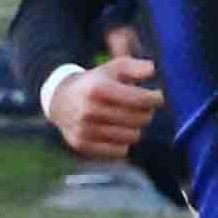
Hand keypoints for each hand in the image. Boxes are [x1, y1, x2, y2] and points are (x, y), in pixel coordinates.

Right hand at [50, 24, 162, 160]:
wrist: (60, 100)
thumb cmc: (96, 82)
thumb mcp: (113, 68)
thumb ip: (135, 67)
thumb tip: (152, 69)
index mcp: (98, 89)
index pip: (141, 100)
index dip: (156, 98)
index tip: (157, 96)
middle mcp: (89, 110)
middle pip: (140, 119)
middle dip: (147, 111)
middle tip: (143, 106)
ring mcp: (84, 129)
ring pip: (133, 136)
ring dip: (135, 127)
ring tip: (129, 117)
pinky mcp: (83, 144)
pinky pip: (121, 150)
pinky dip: (123, 141)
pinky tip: (117, 129)